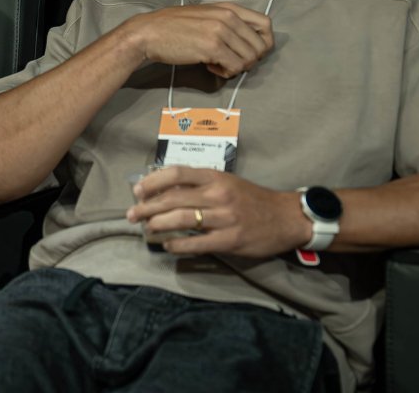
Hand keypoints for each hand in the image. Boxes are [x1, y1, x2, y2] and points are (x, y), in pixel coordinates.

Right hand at [127, 3, 273, 77]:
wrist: (149, 32)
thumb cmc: (173, 26)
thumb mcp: (205, 15)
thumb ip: (227, 22)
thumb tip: (246, 41)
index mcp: (229, 8)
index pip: (266, 24)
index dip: (263, 42)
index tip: (250, 51)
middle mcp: (228, 17)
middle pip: (261, 45)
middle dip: (250, 59)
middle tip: (231, 61)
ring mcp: (221, 31)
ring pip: (250, 59)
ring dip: (236, 67)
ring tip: (218, 63)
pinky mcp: (212, 47)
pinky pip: (235, 67)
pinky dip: (225, 72)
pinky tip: (210, 66)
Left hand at [127, 166, 306, 257]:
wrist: (286, 217)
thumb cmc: (252, 199)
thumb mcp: (226, 183)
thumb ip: (200, 185)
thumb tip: (165, 190)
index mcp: (215, 177)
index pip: (176, 173)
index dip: (152, 182)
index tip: (137, 191)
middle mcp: (218, 195)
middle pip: (173, 199)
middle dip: (147, 208)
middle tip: (131, 215)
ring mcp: (224, 218)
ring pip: (181, 220)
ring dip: (158, 226)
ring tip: (146, 230)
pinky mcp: (230, 240)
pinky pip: (196, 243)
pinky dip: (177, 245)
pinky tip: (168, 245)